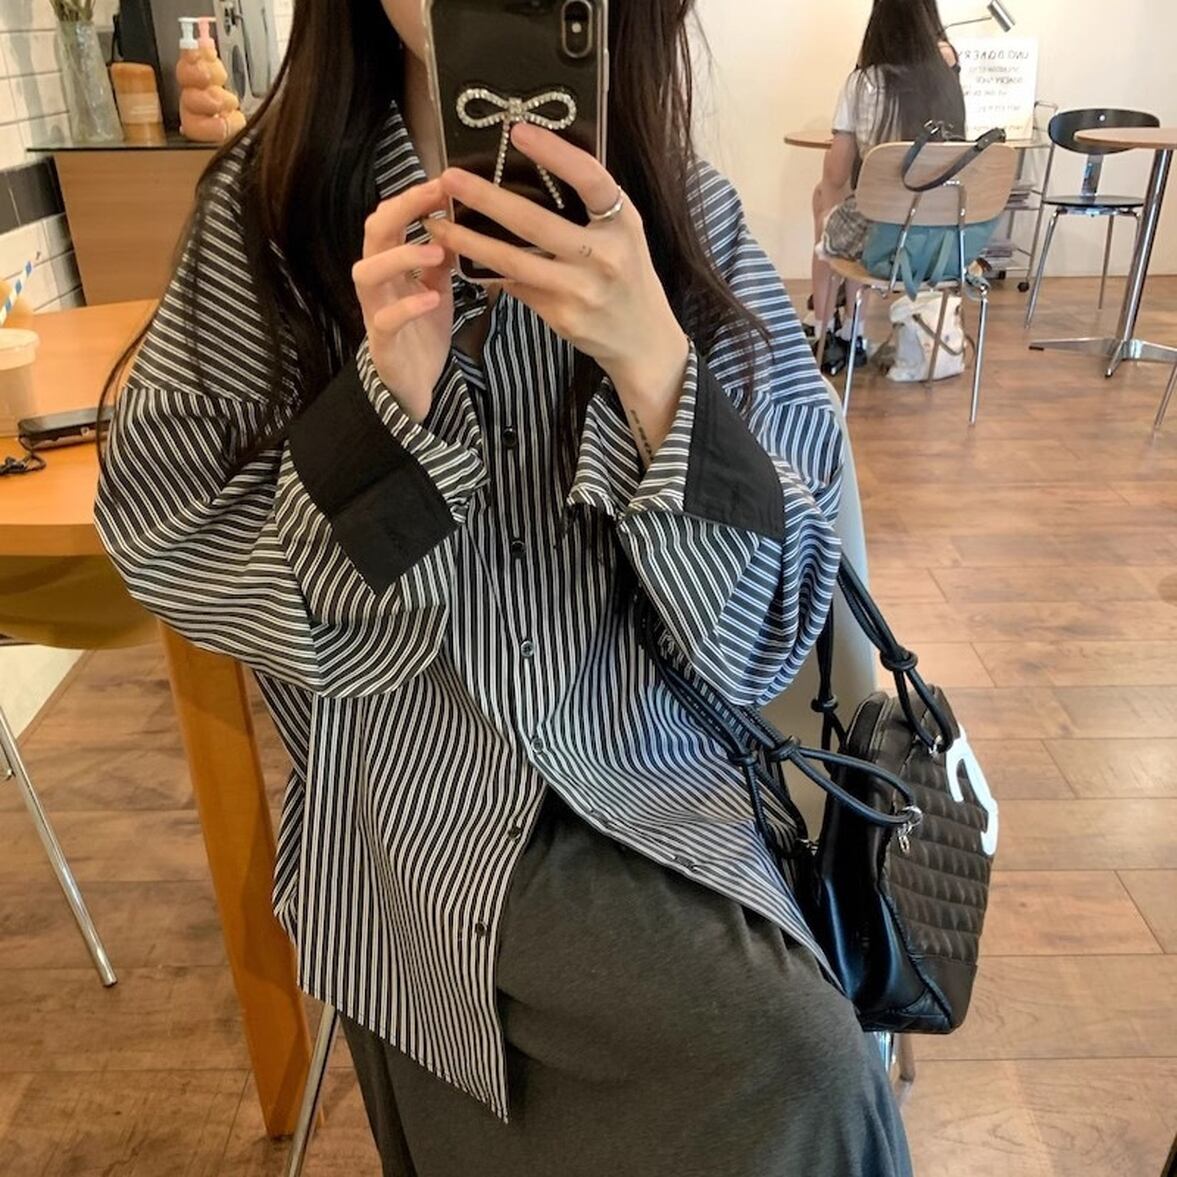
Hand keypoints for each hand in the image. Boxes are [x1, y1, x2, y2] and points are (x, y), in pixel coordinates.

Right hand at [352, 178, 454, 422]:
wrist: (416, 385)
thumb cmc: (423, 332)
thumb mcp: (438, 288)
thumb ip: (442, 259)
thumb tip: (457, 221)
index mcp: (389, 264)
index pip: (390, 219)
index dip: (411, 198)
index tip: (443, 181)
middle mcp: (376, 282)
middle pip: (372, 234)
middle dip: (401, 210)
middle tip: (435, 197)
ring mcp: (374, 311)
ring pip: (366, 273)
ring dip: (400, 256)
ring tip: (435, 252)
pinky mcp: (383, 342)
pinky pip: (387, 320)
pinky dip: (409, 307)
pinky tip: (432, 299)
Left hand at [431, 123, 689, 451]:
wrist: (643, 340)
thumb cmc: (627, 275)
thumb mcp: (624, 233)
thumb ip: (591, 205)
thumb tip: (533, 165)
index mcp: (622, 222)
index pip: (589, 179)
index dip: (554, 152)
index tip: (516, 131)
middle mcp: (604, 255)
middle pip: (535, 222)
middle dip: (486, 198)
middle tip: (448, 179)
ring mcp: (582, 290)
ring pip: (514, 261)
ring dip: (469, 242)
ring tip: (438, 226)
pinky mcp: (563, 317)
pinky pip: (518, 287)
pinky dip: (490, 272)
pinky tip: (464, 260)